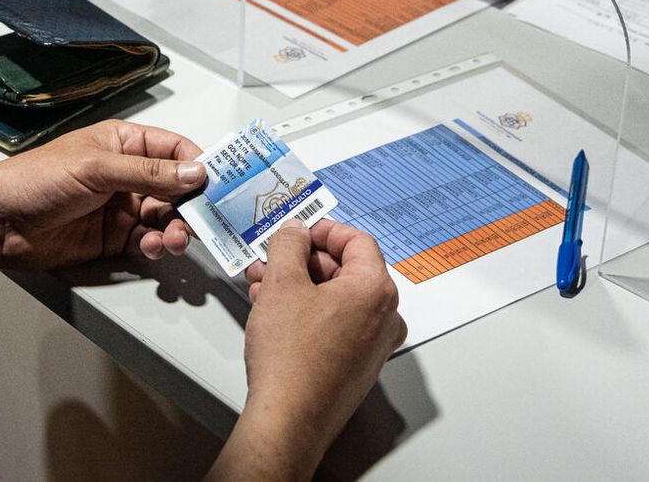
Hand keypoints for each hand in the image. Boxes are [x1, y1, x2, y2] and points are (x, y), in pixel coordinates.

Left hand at [0, 119, 203, 270]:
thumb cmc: (37, 180)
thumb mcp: (97, 168)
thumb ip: (149, 173)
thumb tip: (194, 173)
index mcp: (123, 143)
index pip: (175, 148)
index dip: (199, 164)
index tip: (221, 182)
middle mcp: (127, 174)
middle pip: (176, 187)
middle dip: (193, 204)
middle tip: (205, 220)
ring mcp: (120, 207)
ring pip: (165, 218)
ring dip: (176, 229)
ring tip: (175, 239)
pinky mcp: (112, 238)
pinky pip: (147, 241)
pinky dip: (156, 246)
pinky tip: (152, 248)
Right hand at [213, 221, 404, 477]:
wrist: (289, 420)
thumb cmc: (291, 358)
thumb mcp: (282, 283)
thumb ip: (289, 245)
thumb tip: (295, 232)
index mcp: (375, 290)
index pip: (356, 240)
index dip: (323, 230)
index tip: (298, 231)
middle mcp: (385, 317)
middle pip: (347, 269)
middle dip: (304, 261)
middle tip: (273, 259)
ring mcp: (374, 345)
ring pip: (337, 299)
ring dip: (300, 286)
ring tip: (263, 286)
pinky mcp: (358, 365)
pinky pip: (337, 324)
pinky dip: (309, 312)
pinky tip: (275, 312)